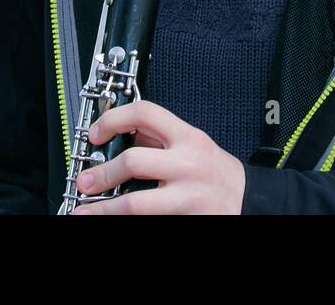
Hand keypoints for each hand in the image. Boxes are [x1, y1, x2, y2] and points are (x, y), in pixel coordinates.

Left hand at [70, 100, 244, 213]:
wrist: (250, 202)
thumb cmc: (218, 173)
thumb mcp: (194, 144)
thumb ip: (160, 137)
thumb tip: (121, 133)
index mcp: (188, 138)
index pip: (145, 113)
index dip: (113, 120)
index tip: (95, 134)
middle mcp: (187, 165)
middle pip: (133, 162)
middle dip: (102, 174)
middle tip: (84, 182)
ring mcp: (187, 197)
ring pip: (135, 204)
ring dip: (104, 209)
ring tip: (86, 210)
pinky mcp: (185, 220)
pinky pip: (148, 220)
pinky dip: (125, 221)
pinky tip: (113, 220)